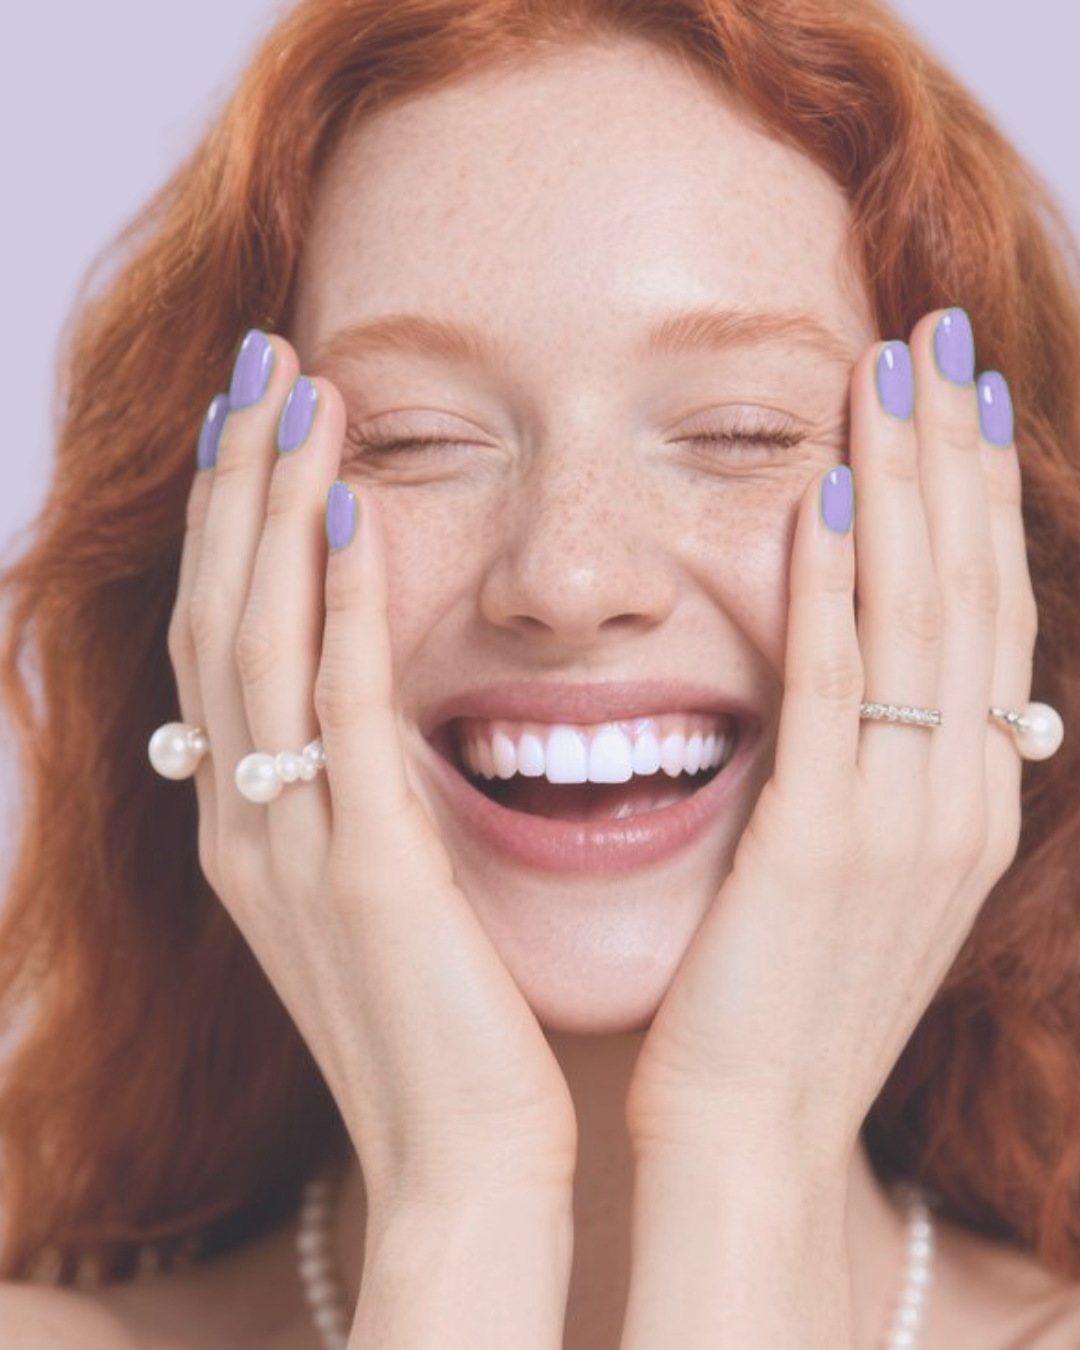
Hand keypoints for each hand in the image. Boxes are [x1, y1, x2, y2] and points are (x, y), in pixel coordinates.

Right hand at [170, 332, 575, 1216]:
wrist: (463, 1159)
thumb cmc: (441, 1020)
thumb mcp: (378, 888)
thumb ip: (356, 792)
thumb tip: (370, 699)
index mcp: (250, 826)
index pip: (222, 639)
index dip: (233, 523)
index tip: (264, 418)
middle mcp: (244, 824)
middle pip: (218, 614)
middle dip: (236, 483)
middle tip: (266, 364)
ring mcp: (291, 847)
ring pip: (257, 642)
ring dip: (274, 511)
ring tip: (302, 396)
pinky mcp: (365, 872)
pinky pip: (338, 713)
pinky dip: (338, 605)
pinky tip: (355, 509)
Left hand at [628, 309, 1034, 1172]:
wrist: (754, 1134)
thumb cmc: (787, 1002)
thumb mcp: (859, 877)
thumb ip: (878, 775)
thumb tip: (875, 683)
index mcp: (971, 800)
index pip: (984, 613)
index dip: (975, 497)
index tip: (954, 397)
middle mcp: (962, 797)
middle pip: (968, 588)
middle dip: (953, 455)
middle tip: (935, 334)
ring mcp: (905, 821)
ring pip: (918, 616)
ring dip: (904, 483)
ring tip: (888, 370)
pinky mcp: (824, 846)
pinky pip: (835, 686)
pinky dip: (832, 582)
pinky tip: (819, 489)